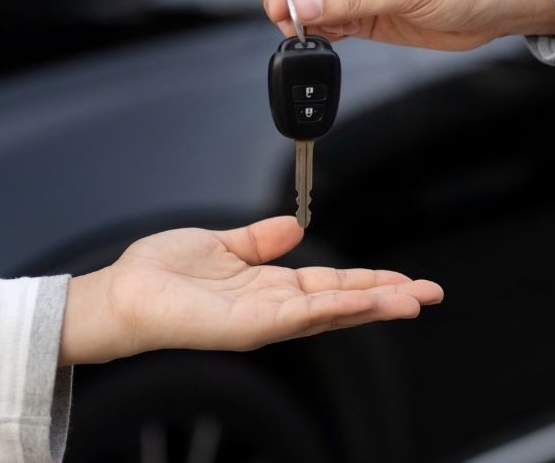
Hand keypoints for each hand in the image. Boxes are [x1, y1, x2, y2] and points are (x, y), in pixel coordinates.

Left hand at [59, 217, 442, 363]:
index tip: (407, 280)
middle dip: (388, 297)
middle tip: (431, 294)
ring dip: (372, 305)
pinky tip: (360, 302)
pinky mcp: (247, 327)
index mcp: (270, 286)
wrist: (123, 292)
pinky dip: (331, 308)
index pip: (332, 284)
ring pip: (330, 311)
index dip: (371, 281)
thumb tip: (293, 226)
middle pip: (343, 302)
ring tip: (412, 300)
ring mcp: (263, 320)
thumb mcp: (221, 244)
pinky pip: (297, 315)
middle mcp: (274, 307)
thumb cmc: (162, 272)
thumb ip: (259, 240)